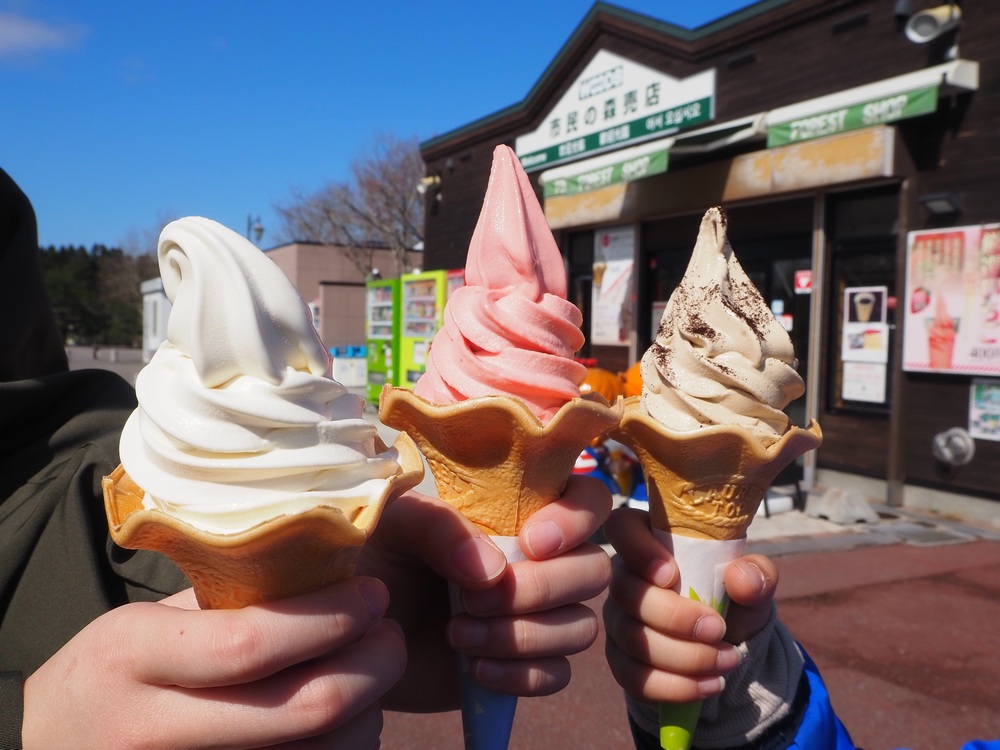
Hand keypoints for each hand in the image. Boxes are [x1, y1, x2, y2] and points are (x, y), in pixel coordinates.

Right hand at [23, 578, 404, 749]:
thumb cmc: (112, 676)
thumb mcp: (147, 624)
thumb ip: (226, 603)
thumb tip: (329, 567)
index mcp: (134, 656)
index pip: (253, 641)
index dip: (332, 615)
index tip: (372, 592)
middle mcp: (154, 731)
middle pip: (305, 708)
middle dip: (375, 664)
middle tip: (389, 633)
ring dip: (372, 710)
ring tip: (374, 673)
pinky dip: (349, 747)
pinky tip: (351, 719)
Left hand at [359, 475, 612, 711]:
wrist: (347, 626)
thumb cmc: (374, 555)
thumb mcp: (396, 523)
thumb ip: (440, 527)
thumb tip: (492, 570)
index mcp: (519, 507)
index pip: (589, 497)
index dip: (577, 519)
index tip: (530, 542)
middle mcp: (539, 557)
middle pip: (594, 569)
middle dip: (540, 589)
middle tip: (471, 599)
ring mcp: (536, 612)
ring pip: (581, 625)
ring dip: (523, 635)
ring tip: (458, 634)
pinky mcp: (524, 662)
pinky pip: (557, 674)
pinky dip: (520, 674)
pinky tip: (474, 668)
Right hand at [602, 507, 777, 703]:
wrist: (728, 646)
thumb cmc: (732, 598)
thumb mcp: (754, 583)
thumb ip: (756, 573)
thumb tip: (741, 578)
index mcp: (650, 541)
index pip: (621, 527)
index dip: (637, 549)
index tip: (672, 575)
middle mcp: (625, 577)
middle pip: (625, 592)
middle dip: (674, 617)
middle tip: (718, 629)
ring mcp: (618, 621)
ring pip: (632, 639)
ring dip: (684, 656)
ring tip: (728, 660)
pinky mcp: (621, 661)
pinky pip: (634, 677)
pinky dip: (676, 686)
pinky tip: (711, 684)